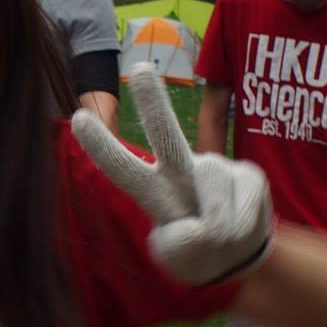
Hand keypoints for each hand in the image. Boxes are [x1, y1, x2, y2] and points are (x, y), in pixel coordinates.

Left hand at [72, 63, 270, 285]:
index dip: (102, 146)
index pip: (123, 168)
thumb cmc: (200, 253)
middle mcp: (180, 173)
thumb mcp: (184, 258)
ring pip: (213, 182)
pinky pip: (243, 204)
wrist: (241, 256)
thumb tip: (210, 222)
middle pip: (166, 137)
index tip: (78, 117)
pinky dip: (243, 224)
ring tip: (222, 234)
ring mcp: (216, 170)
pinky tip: (242, 224)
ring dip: (221, 223)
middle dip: (153, 103)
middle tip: (139, 68)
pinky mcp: (248, 174)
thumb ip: (191, 241)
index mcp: (153, 192)